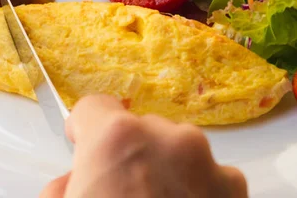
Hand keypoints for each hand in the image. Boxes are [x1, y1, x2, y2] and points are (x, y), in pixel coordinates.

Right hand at [40, 95, 246, 197]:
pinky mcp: (235, 191)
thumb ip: (61, 190)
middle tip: (117, 194)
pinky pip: (207, 176)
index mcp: (118, 139)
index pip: (94, 107)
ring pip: (177, 150)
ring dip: (164, 171)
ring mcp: (208, 164)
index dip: (84, 128)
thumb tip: (70, 186)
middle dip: (128, 155)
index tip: (83, 142)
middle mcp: (170, 140)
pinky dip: (195, 192)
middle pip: (140, 129)